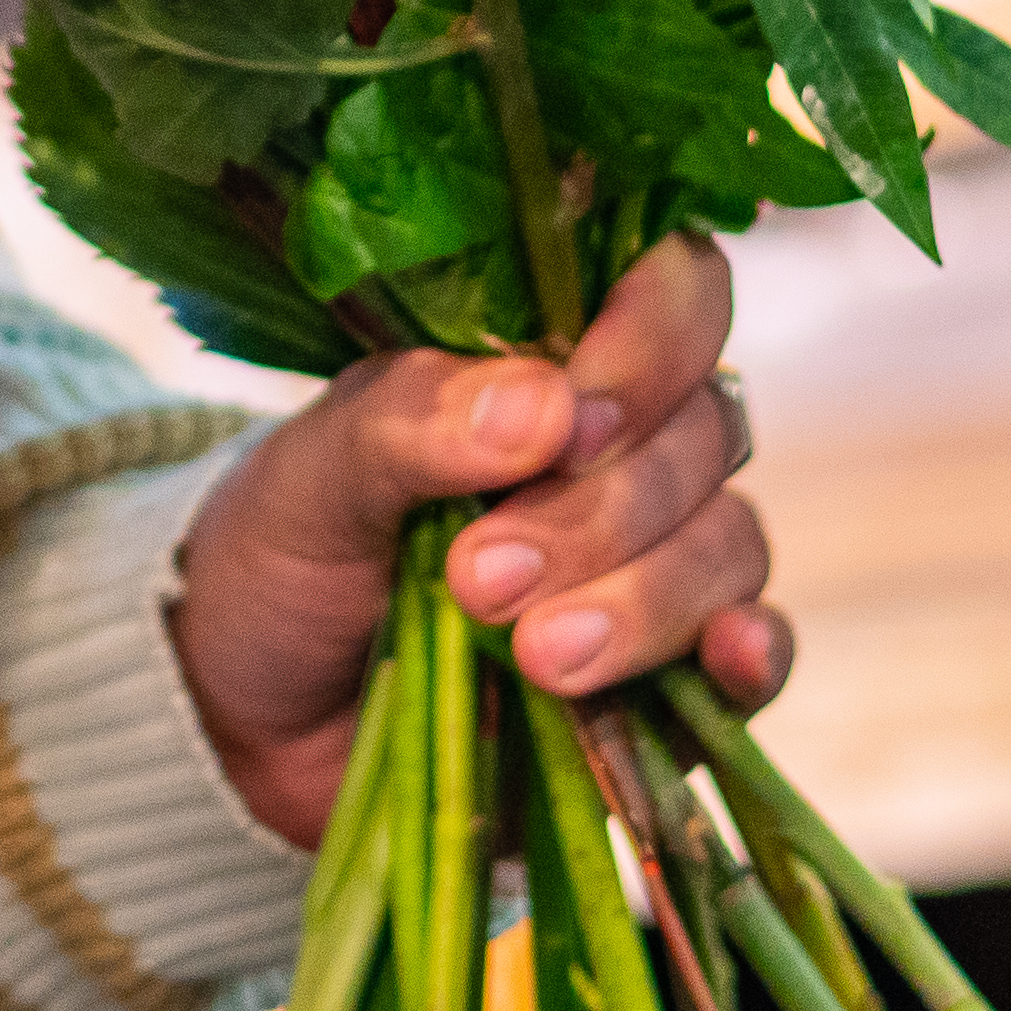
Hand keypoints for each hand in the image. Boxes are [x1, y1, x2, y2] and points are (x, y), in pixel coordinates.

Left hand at [170, 237, 786, 844]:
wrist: (252, 718)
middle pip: (702, 436)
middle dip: (599, 513)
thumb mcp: (312, 472)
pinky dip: (754, 653)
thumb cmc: (284, 554)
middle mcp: (624, 450)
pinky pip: (758, 654)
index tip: (572, 419)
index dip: (651, 342)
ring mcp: (656, 563)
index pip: (674, 292)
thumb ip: (413, 420)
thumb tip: (547, 406)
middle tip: (477, 576)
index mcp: (546, 360)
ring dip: (643, 600)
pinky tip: (726, 660)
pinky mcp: (673, 680)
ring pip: (728, 545)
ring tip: (535, 656)